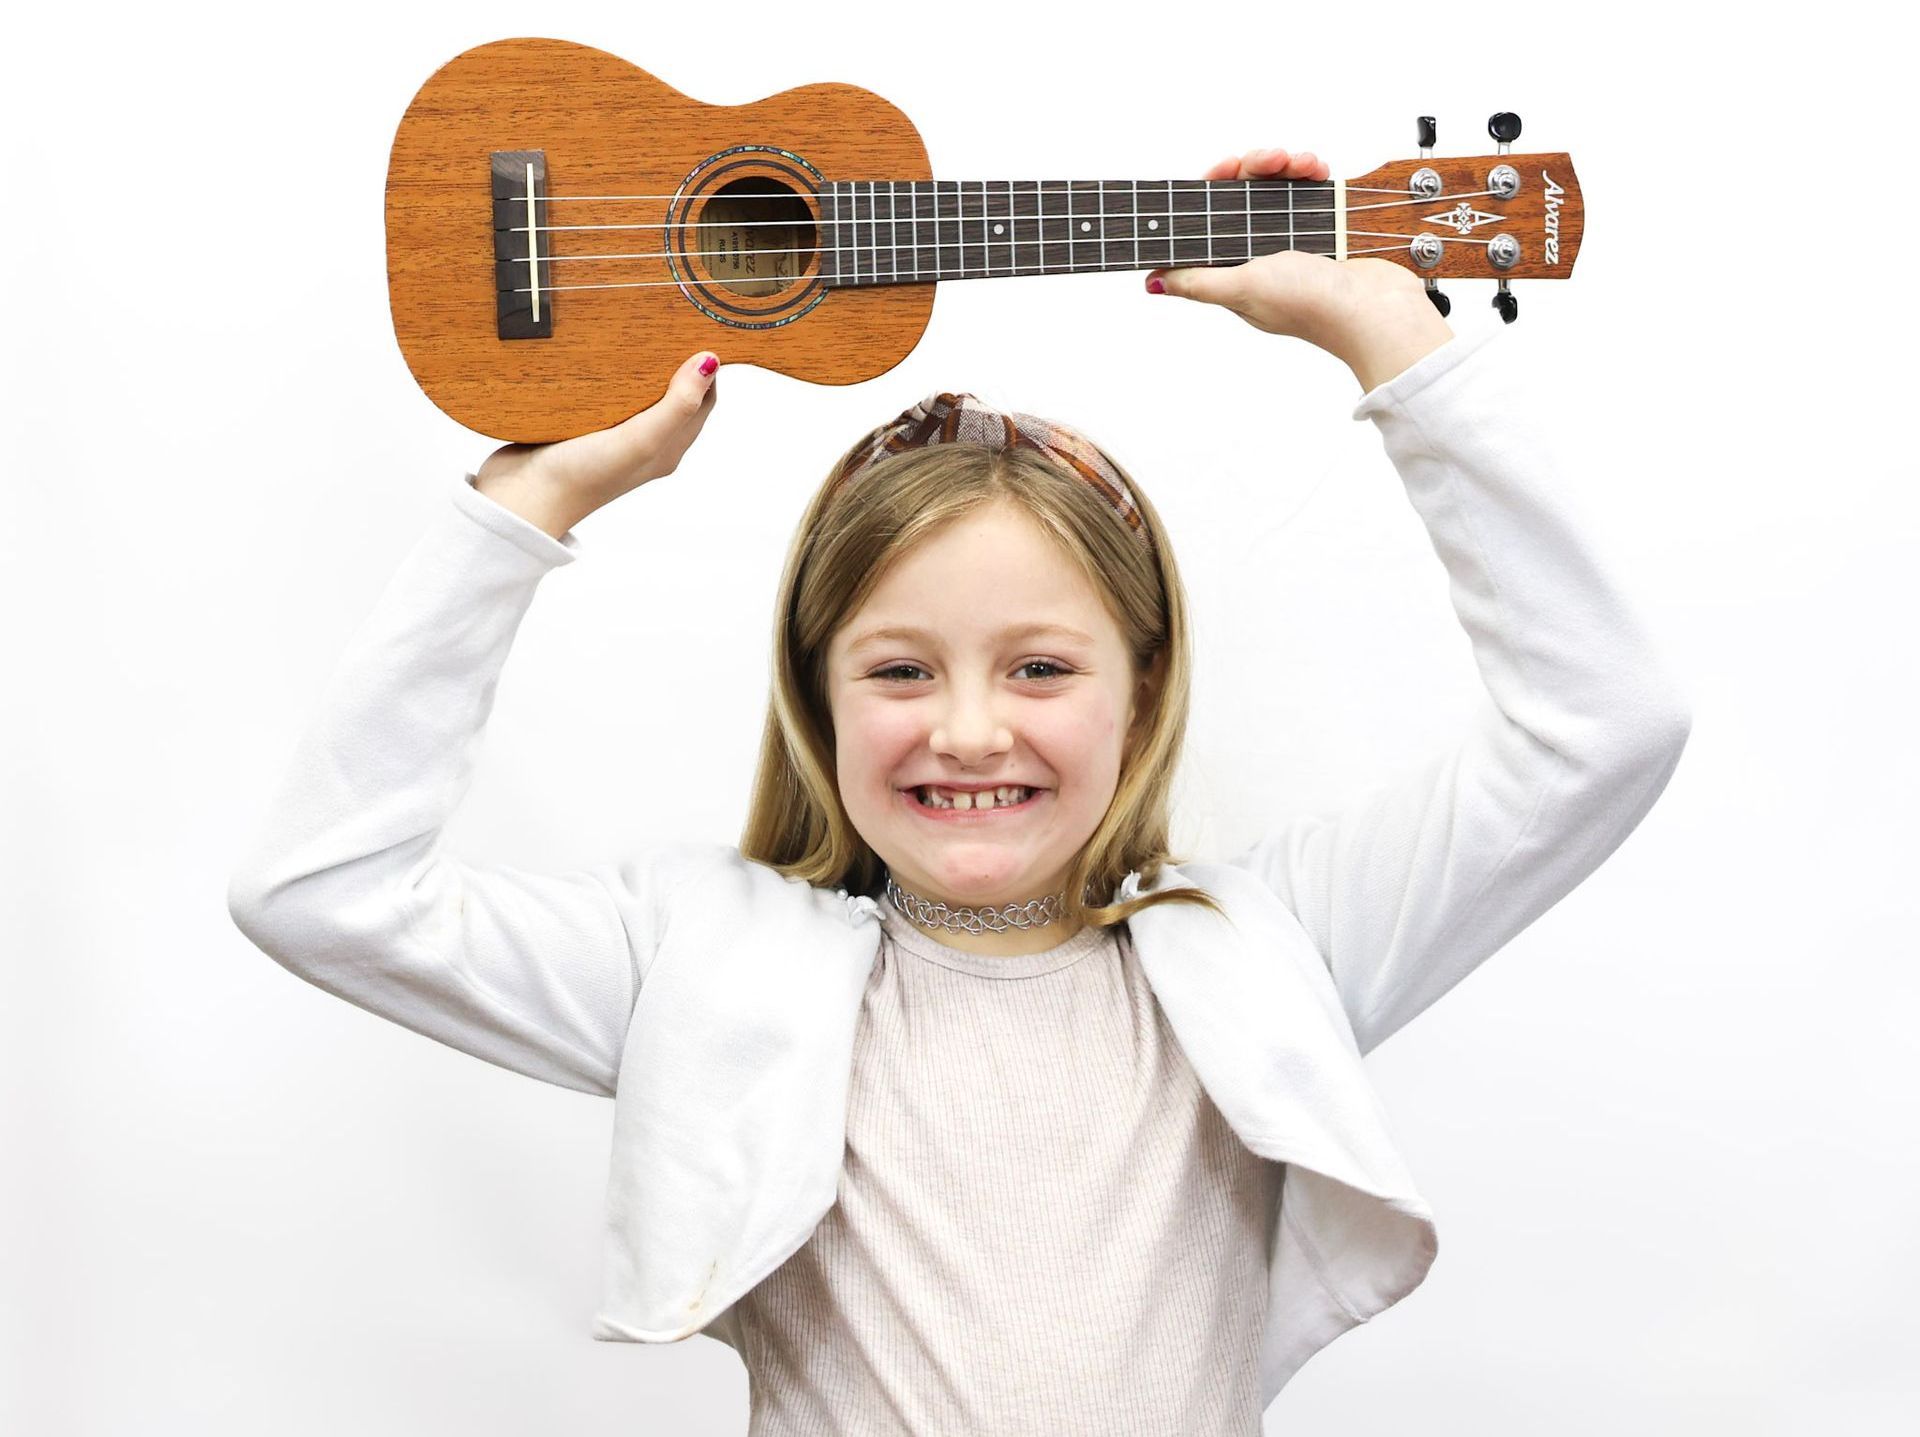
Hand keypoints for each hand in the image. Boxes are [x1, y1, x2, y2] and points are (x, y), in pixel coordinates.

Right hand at [474, 350, 721, 536]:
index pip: (703, 400)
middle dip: (675, 359)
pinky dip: (608, 372)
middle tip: (665, 322)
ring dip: (639, 363)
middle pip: (674, 392)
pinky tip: (599, 353)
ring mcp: (613, 433)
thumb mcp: (640, 440)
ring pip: (638, 389)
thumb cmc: (582, 477)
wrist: (520, 497)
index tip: (697, 330)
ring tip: (634, 329)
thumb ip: (677, 406)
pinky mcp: (582, 423)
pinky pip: (605, 392)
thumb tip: (710, 362)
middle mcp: (646, 442)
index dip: (705, 367)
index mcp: (669, 448)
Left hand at [1145, 147, 1453, 391]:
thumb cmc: (1314, 306)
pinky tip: (1318, 170)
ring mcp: (1294, 240)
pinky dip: (1310, 174)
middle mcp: (1262, 254)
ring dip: (1284, 166)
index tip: (1224, 170)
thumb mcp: (1245, 289)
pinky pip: (1308, 189)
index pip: (1209, 222)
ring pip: (1275, 188)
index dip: (1212, 191)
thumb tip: (1154, 282)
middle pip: (1242, 197)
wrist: (1377, 310)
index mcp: (1236, 271)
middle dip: (1253, 169)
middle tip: (1266, 160)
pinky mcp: (1325, 227)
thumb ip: (1199, 282)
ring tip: (1300, 162)